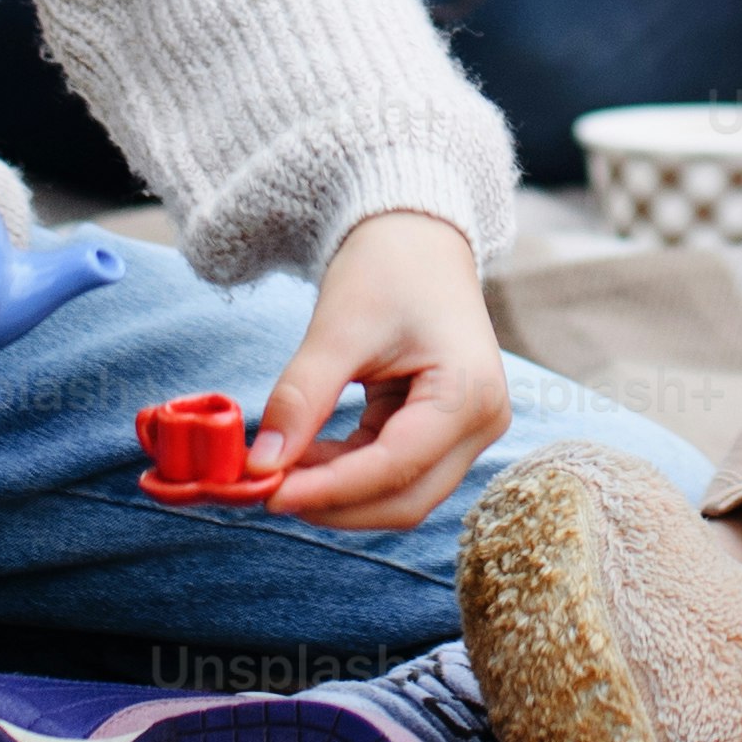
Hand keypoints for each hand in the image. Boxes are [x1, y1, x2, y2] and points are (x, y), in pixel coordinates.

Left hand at [256, 209, 508, 530]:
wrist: (417, 238)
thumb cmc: (387, 269)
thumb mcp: (339, 329)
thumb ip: (302, 398)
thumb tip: (260, 465)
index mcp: (469, 393)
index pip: (396, 467)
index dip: (330, 489)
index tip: (268, 493)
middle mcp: (481, 423)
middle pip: (406, 499)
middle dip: (334, 503)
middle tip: (266, 491)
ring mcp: (466, 432)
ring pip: (399, 495)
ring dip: (338, 494)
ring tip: (279, 470)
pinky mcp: (443, 433)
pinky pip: (393, 474)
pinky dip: (346, 474)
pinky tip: (304, 456)